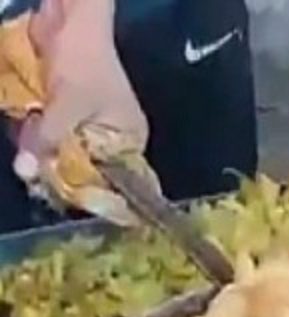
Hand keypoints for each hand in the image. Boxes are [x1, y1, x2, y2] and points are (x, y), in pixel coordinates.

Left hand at [16, 0, 146, 170]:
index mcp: (129, 139)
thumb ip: (47, 140)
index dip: (85, 185)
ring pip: (62, 149)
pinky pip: (52, 133)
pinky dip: (37, 131)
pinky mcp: (68, 113)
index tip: (55, 189)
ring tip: (31, 134)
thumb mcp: (65, 105)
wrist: (68, 20)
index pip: (111, 177)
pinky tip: (28, 124)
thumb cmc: (83, 63)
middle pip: (83, 165)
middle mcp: (113, 136)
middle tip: (34, 165)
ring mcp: (89, 124)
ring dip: (42, 145)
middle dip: (56, 163)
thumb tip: (26, 173)